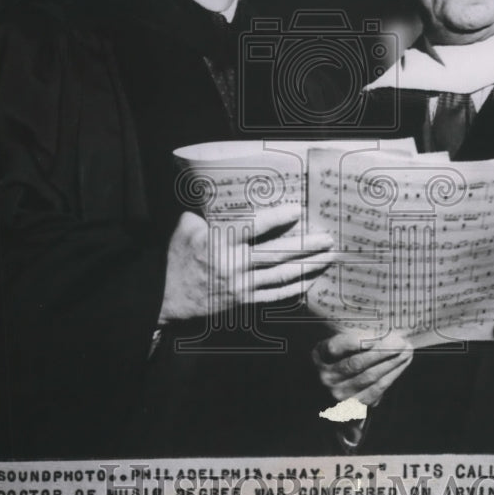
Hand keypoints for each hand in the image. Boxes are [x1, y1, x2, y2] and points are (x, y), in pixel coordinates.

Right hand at [160, 204, 331, 324]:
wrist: (167, 298)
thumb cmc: (177, 259)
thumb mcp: (185, 230)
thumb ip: (204, 213)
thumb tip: (214, 193)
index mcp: (220, 243)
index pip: (255, 228)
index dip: (278, 219)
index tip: (298, 210)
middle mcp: (234, 265)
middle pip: (277, 254)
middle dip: (305, 246)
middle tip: (327, 238)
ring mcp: (241, 286)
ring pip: (281, 276)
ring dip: (307, 266)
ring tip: (327, 258)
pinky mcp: (243, 301)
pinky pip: (274, 296)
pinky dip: (294, 289)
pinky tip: (309, 281)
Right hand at [312, 332, 413, 405]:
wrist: (323, 395)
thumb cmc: (334, 361)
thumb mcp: (331, 346)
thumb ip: (347, 339)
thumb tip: (378, 331)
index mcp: (319, 357)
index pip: (335, 347)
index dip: (356, 341)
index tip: (378, 332)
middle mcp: (327, 378)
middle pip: (358, 363)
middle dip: (383, 351)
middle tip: (401, 341)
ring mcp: (340, 394)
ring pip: (371, 377)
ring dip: (392, 363)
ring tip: (406, 351)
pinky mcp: (354, 407)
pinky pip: (377, 389)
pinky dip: (392, 375)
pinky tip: (401, 364)